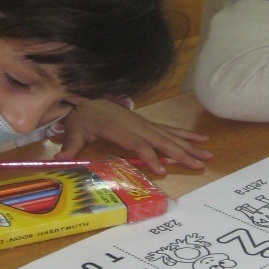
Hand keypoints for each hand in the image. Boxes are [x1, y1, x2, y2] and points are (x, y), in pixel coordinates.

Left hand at [56, 99, 212, 174]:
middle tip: (199, 165)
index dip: (150, 156)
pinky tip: (202, 140)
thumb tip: (60, 158)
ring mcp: (145, 123)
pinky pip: (170, 130)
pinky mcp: (148, 124)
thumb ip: (70, 145)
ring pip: (171, 136)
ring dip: (190, 146)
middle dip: (181, 153)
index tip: (162, 170)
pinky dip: (186, 135)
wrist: (87, 98)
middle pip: (162, 140)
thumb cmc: (81, 117)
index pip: (139, 144)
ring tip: (208, 155)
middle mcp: (137, 125)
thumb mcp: (73, 130)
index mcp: (120, 128)